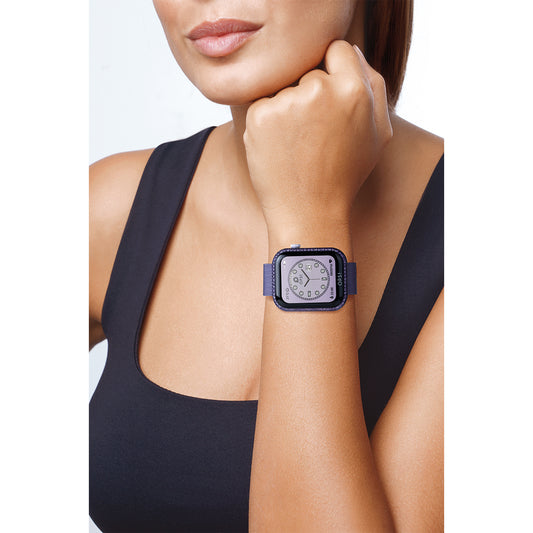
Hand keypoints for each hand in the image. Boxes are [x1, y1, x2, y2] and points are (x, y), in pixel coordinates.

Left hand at [243, 40, 392, 234]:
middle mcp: (319, 89)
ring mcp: (287, 102)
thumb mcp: (377, 134)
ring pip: (284, 89)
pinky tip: (280, 150)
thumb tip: (351, 52)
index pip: (337, 50)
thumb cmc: (344, 175)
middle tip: (315, 136)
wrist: (309, 213)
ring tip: (297, 147)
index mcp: (354, 90)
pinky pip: (263, 105)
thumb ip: (374, 87)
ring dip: (288, 111)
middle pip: (308, 71)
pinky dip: (268, 125)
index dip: (333, 72)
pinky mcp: (260, 116)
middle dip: (310, 96)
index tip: (328, 100)